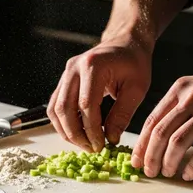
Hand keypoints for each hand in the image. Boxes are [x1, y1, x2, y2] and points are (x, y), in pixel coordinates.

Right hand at [48, 37, 150, 151]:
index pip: (86, 105)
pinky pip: (55, 105)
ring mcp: (65, 74)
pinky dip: (63, 123)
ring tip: (85, 144)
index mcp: (93, 66)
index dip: (91, 129)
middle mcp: (74, 68)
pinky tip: (77, 133)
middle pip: (65, 108)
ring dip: (66, 131)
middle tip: (92, 149)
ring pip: (55, 109)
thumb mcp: (136, 89)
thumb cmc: (134, 63)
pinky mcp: (63, 81)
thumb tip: (110, 139)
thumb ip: (123, 114)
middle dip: (76, 134)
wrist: (125, 43)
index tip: (101, 145)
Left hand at [131, 58, 192, 180]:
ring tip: (168, 173)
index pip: (152, 120)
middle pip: (160, 133)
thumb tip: (164, 132)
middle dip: (151, 156)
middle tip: (150, 171)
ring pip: (178, 142)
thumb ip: (182, 105)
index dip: (141, 144)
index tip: (136, 160)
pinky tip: (190, 174)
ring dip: (169, 162)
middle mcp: (192, 97)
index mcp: (181, 89)